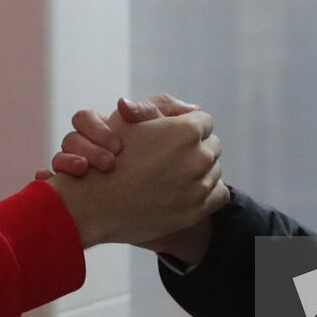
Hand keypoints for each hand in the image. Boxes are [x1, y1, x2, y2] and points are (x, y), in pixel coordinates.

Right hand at [44, 101, 227, 247]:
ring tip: (173, 176)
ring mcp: (200, 186)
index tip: (171, 137)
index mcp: (186, 130)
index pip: (204, 121)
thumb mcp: (130, 119)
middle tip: (171, 158)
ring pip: (214, 170)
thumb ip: (163, 105)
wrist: (96, 204)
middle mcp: (199, 157)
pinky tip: (186, 192)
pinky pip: (220, 195)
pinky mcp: (197, 210)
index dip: (186, 127)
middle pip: (212, 146)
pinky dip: (207, 193)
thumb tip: (194, 108)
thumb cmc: (109, 156)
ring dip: (200, 171)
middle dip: (196, 149)